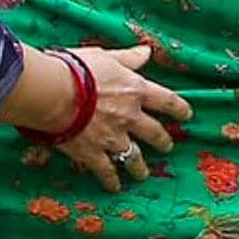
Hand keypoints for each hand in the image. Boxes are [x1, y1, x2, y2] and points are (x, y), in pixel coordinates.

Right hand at [23, 41, 189, 189]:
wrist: (53, 93)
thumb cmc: (76, 69)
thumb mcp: (106, 56)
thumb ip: (128, 58)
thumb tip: (146, 51)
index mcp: (135, 91)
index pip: (166, 101)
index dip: (179, 109)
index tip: (186, 115)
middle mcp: (130, 117)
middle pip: (154, 133)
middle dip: (163, 141)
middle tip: (167, 146)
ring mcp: (113, 138)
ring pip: (134, 157)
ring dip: (140, 167)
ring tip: (142, 174)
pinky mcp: (94, 153)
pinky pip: (106, 171)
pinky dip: (111, 181)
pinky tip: (114, 187)